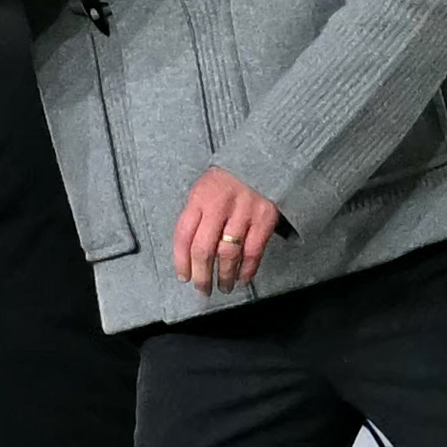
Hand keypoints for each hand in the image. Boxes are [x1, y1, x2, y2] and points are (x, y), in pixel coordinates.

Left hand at [175, 166, 281, 293]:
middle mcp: (219, 205)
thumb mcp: (203, 189)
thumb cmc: (227, 180)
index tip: (184, 277)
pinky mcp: (265, 217)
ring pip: (229, 254)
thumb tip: (189, 255)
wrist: (262, 157)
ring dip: (225, 276)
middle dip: (201, 275)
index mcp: (199, 197)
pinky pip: (254, 251)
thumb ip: (196, 217)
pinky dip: (248, 269)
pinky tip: (242, 278)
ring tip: (223, 287)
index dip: (181, 261)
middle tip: (202, 289)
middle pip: (204, 249)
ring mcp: (243, 211)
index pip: (183, 235)